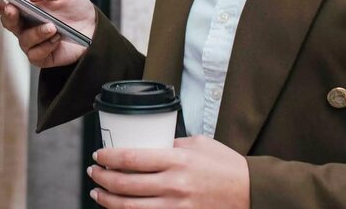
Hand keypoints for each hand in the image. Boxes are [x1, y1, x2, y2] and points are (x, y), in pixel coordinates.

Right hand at [0, 0, 97, 68]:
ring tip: (53, 26)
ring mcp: (31, 43)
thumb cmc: (73, 5)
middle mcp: (23, 26)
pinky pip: (36, 54)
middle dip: (8, 16)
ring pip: (24, 40)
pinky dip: (46, 45)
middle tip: (12, 9)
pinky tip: (57, 38)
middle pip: (7, 23)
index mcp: (23, 8)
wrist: (93, 26)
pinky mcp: (41, 57)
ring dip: (37, 33)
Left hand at [87, 136, 249, 208]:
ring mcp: (176, 207)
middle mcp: (174, 185)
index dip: (108, 157)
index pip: (131, 158)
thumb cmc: (226, 167)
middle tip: (94, 172)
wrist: (251, 193)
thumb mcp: (199, 144)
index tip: (98, 155)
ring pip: (129, 208)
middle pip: (125, 184)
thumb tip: (149, 144)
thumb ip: (172, 144)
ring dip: (108, 200)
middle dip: (102, 178)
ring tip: (98, 193)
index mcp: (177, 161)